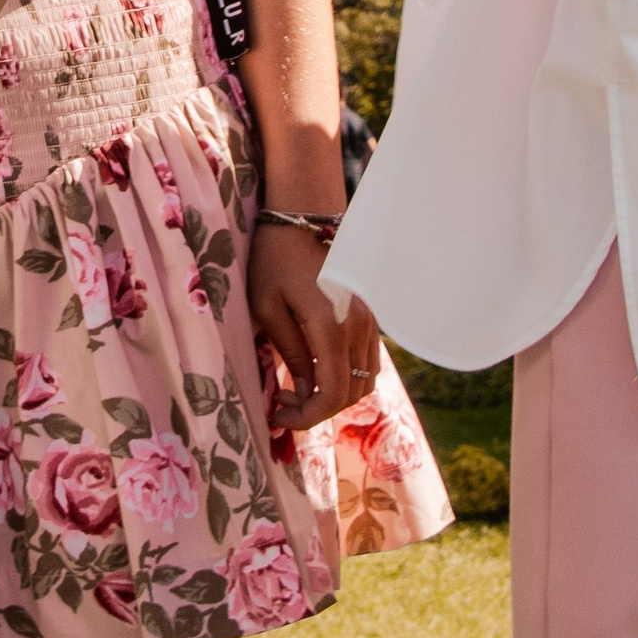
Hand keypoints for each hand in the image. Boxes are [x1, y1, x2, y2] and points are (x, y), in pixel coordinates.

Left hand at [247, 218, 355, 429]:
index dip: (307, 416)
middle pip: (352, 393)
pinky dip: (344, 377)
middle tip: (282, 401)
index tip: (279, 415)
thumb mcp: (268, 309)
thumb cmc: (275, 261)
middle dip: (317, 409)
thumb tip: (304, 393)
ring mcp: (370, 321)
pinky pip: (366, 362)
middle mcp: (360, 327)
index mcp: (331, 326)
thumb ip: (290, 354)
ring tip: (297, 387)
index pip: (332, 393)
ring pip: (364, 381)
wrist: (301, 221)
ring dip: (333, 395)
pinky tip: (315, 369)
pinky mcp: (369, 317)